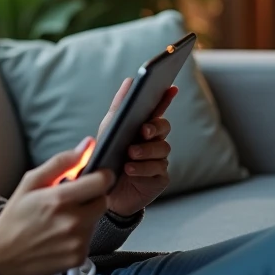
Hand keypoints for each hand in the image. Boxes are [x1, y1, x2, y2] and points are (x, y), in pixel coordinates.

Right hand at [0, 139, 114, 274]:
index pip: (102, 181)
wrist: (2, 257)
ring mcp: (77, 242)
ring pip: (96, 220)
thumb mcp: (31, 182)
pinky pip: (89, 239)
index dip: (101, 176)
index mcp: (59, 199)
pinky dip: (80, 236)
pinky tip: (61, 236)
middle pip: (103, 201)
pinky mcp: (78, 258)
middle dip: (91, 197)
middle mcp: (72, 222)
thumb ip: (62, 162)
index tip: (93, 177)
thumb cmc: (16, 216)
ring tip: (61, 220)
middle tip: (71, 201)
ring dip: (85, 217)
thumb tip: (88, 144)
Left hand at [99, 79, 177, 216]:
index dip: (166, 98)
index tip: (171, 88)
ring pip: (161, 149)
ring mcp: (159, 160)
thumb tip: (130, 81)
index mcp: (144, 127)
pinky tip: (130, 169)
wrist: (103, 193)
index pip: (158, 109)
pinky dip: (142, 168)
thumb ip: (119, 106)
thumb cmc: (108, 158)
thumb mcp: (109, 130)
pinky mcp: (159, 178)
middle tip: (143, 130)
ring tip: (130, 153)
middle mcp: (155, 142)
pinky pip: (157, 169)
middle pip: (163, 127)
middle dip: (155, 127)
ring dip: (145, 150)